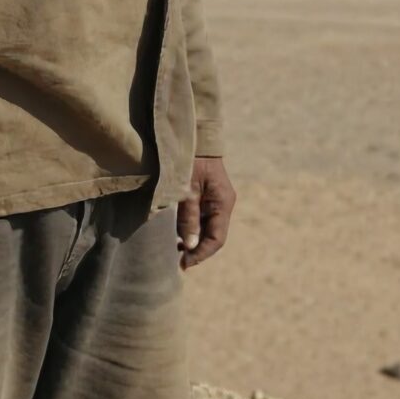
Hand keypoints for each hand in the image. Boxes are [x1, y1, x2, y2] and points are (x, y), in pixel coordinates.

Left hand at [178, 156, 235, 270]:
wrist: (194, 135)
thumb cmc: (190, 159)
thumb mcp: (187, 188)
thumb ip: (189, 217)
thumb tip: (190, 245)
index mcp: (222, 203)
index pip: (216, 239)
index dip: (201, 254)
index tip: (184, 263)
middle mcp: (223, 204)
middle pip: (213, 236)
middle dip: (197, 250)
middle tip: (178, 261)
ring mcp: (216, 201)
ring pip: (207, 229)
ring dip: (194, 241)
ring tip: (176, 251)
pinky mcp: (207, 197)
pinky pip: (202, 219)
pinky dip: (192, 230)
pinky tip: (178, 235)